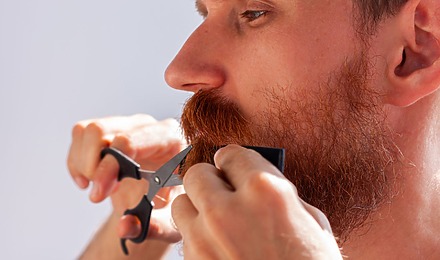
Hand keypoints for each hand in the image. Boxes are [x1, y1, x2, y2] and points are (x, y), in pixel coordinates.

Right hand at [67, 114, 184, 241]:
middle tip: (99, 194)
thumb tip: (124, 226)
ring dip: (83, 164)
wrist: (164, 198)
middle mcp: (147, 126)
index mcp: (170, 140)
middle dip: (91, 166)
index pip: (130, 142)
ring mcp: (127, 125)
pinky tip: (89, 182)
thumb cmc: (172, 206)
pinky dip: (76, 162)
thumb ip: (152, 227)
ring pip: (87, 131)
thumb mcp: (170, 222)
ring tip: (97, 187)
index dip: (109, 166)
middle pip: (101, 130)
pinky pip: (80, 134)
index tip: (99, 195)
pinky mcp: (110, 129)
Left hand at [172, 145, 341, 258]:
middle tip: (222, 191)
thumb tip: (255, 182)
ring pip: (181, 204)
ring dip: (197, 208)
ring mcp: (204, 240)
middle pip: (196, 174)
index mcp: (265, 191)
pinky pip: (184, 238)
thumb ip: (278, 195)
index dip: (233, 160)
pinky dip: (197, 236)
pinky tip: (218, 247)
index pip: (230, 154)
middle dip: (210, 180)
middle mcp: (228, 210)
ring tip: (217, 221)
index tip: (232, 166)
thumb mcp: (311, 224)